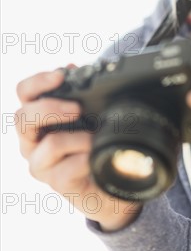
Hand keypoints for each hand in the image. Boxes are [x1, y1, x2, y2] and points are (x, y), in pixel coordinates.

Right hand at [15, 66, 141, 231]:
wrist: (108, 181)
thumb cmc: (92, 143)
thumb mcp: (88, 114)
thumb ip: (78, 92)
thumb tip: (73, 67)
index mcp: (37, 118)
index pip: (24, 92)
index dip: (38, 81)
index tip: (61, 75)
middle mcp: (32, 141)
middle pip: (22, 118)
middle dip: (50, 108)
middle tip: (77, 108)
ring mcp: (41, 164)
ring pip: (50, 144)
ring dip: (78, 138)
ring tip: (94, 138)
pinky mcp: (56, 183)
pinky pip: (68, 168)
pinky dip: (86, 159)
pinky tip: (95, 157)